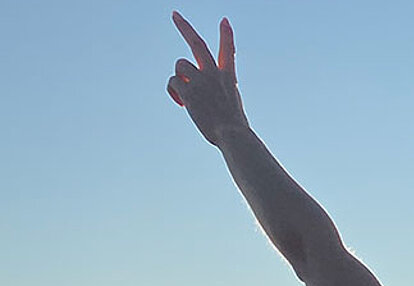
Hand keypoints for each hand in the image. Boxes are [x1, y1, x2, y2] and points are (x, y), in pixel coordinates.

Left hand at [168, 12, 248, 146]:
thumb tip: (200, 89)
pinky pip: (173, 83)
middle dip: (184, 27)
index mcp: (228, 77)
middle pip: (197, 43)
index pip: (228, 50)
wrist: (232, 134)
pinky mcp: (189, 90)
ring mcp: (201, 80)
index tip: (224, 21)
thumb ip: (216, 90)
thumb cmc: (232, 126)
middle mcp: (214, 73)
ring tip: (186, 96)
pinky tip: (182, 104)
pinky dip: (175, 92)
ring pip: (180, 66)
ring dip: (179, 78)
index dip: (226, 35)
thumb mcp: (231, 104)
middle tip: (174, 14)